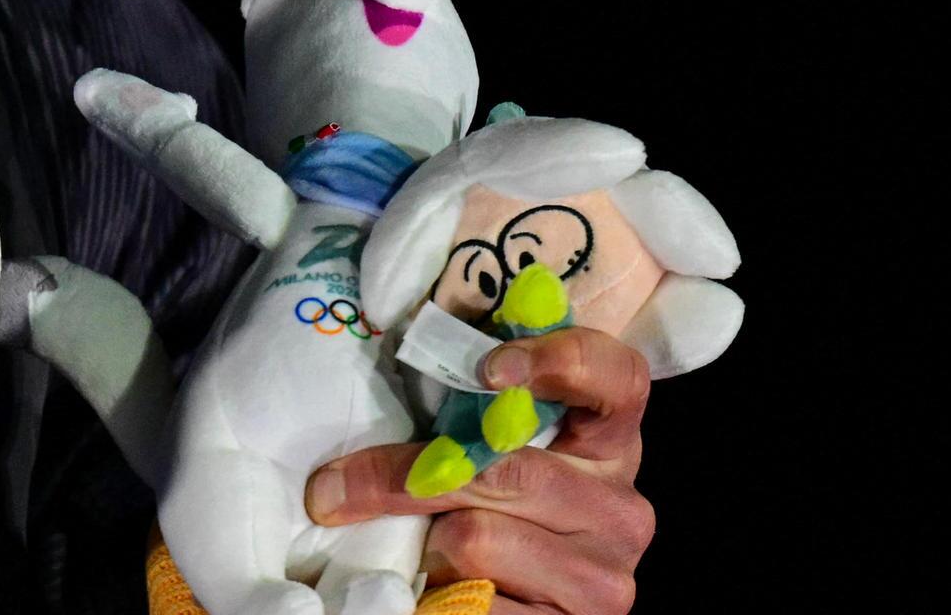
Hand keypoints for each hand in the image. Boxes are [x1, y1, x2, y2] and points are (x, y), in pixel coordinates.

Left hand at [306, 325, 656, 614]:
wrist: (521, 607)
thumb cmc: (489, 514)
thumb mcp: (492, 456)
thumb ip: (471, 414)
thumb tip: (367, 367)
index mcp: (607, 443)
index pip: (616, 378)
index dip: (560, 361)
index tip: (486, 369)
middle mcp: (620, 507)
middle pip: (504, 470)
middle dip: (404, 478)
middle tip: (330, 491)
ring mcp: (605, 575)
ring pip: (476, 540)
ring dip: (425, 548)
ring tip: (420, 554)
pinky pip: (477, 606)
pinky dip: (438, 601)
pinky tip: (436, 595)